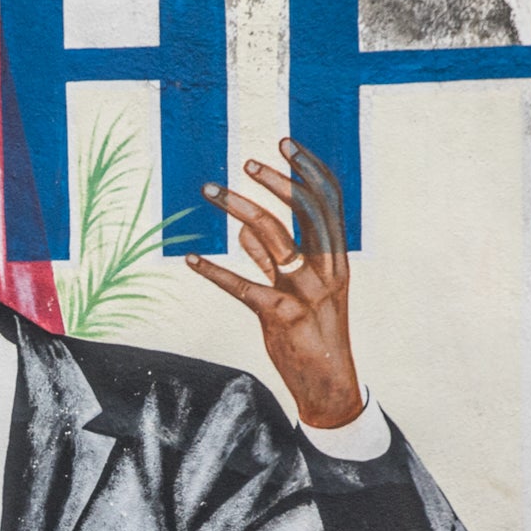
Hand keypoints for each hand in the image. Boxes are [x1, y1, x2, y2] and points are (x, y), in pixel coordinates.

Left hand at [185, 139, 364, 429]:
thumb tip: (244, 231)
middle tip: (246, 163)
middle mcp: (327, 271)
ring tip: (212, 190)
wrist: (328, 386)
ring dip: (239, 209)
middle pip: (305, 211)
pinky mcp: (280, 317)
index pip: (329, 202)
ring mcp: (305, 293)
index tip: (285, 145)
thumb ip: (273, 261)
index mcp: (338, 260)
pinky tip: (192, 259)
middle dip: (275, 181)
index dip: (308, 169)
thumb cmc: (313, 336)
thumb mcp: (301, 293)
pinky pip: (243, 287)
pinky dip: (215, 271)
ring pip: (274, 238)